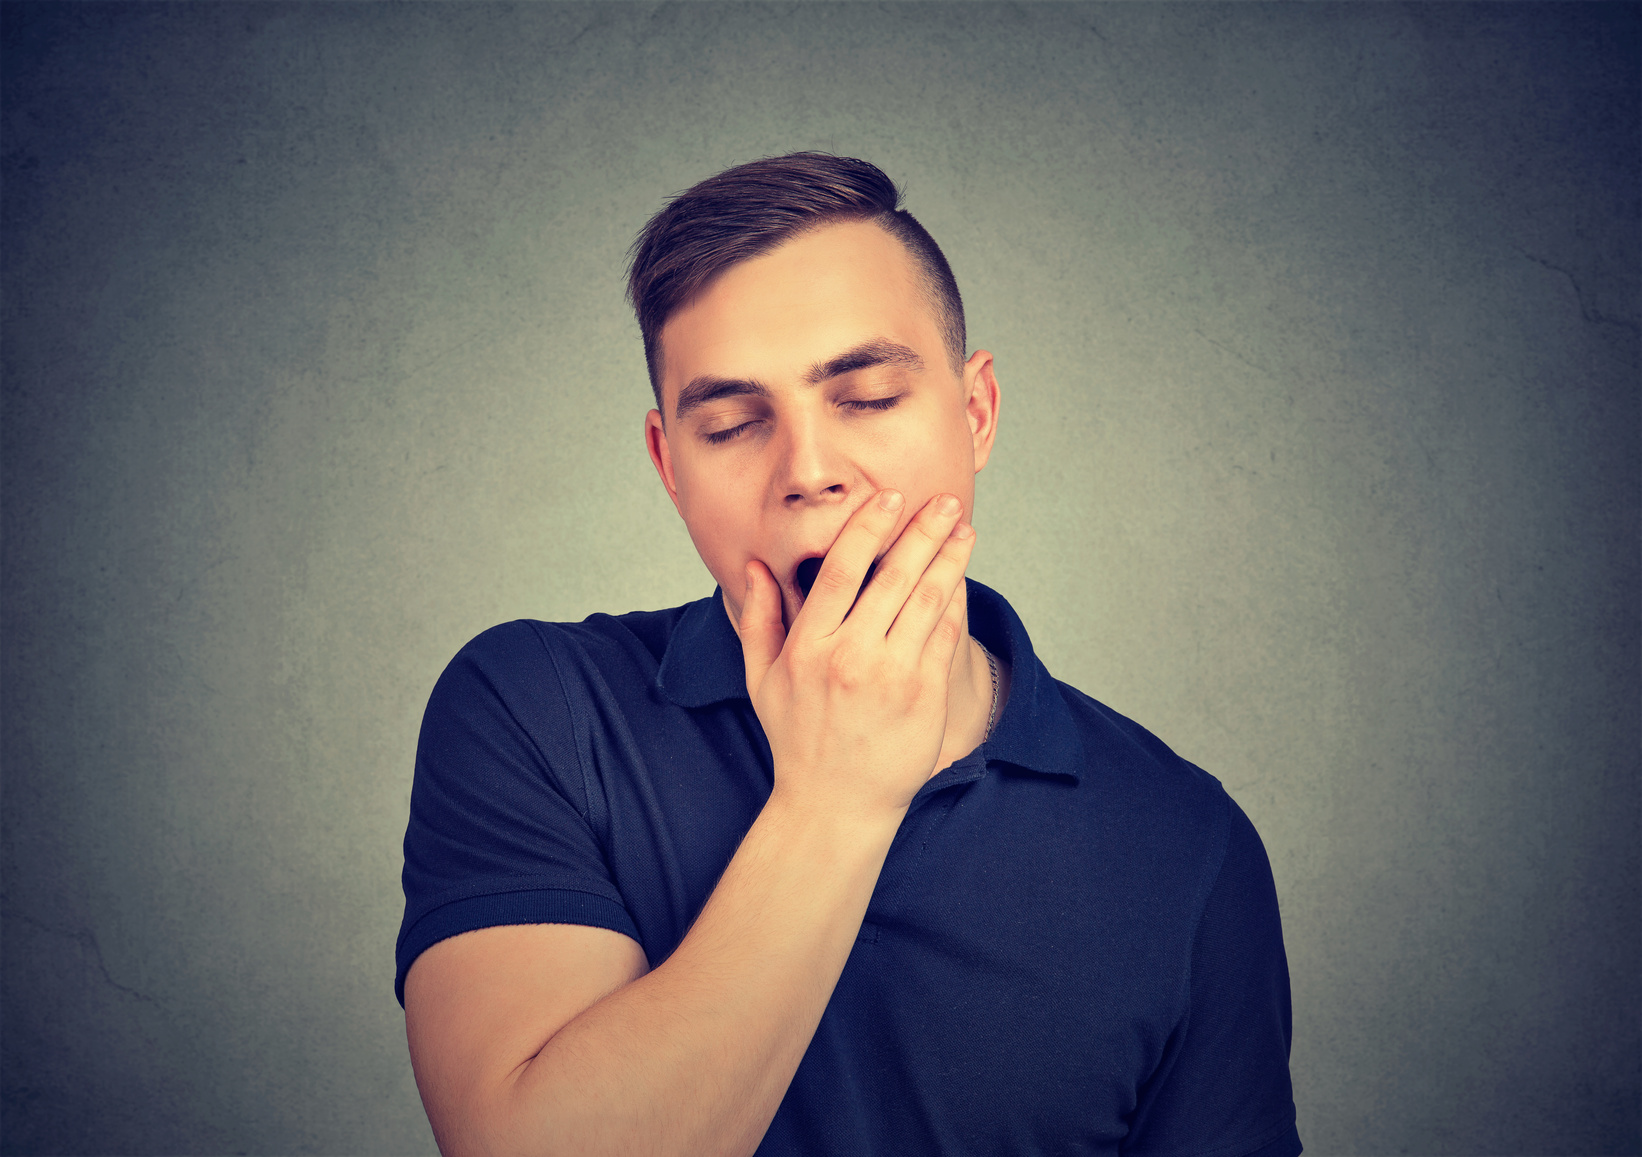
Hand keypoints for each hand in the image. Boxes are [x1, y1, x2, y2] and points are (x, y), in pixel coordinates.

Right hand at [735, 490, 975, 822]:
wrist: (836, 806)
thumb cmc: (797, 740)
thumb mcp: (762, 681)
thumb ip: (759, 619)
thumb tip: (754, 565)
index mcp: (809, 649)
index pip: (841, 571)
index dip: (868, 527)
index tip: (890, 497)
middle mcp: (850, 658)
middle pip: (893, 577)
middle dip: (924, 532)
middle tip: (946, 500)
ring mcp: (892, 678)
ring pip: (928, 602)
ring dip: (950, 559)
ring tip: (964, 529)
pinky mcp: (925, 698)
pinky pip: (946, 638)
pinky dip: (957, 603)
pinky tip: (962, 578)